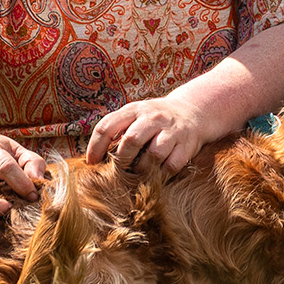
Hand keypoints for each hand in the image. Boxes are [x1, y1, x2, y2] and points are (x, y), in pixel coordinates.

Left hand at [84, 90, 210, 178]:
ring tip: (138, 173)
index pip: (107, 126)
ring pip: (153, 154)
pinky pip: (171, 165)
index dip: (95, 147)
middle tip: (119, 171)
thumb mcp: (134, 115)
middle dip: (122, 160)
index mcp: (134, 109)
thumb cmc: (154, 119)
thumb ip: (116, 130)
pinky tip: (157, 173)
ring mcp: (171, 131)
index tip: (91, 163)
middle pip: (131, 140)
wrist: (192, 111)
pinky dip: (161, 174)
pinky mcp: (187, 145)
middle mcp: (153, 117)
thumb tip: (93, 158)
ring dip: (143, 169)